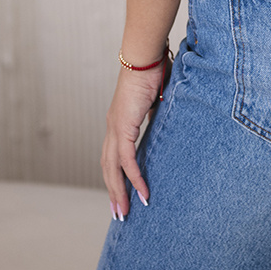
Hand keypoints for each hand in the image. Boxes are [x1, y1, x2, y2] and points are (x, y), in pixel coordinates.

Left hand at [100, 60, 167, 218]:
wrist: (145, 57)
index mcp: (117, 120)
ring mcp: (115, 127)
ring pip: (112, 169)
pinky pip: (127, 160)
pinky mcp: (123, 127)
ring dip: (119, 192)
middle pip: (107, 167)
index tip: (120, 192)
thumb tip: (162, 120)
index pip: (112, 155)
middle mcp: (112, 126)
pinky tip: (143, 193)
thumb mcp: (155, 99)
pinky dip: (134, 178)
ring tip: (125, 212)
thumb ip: (155, 113)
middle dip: (113, 191)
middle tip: (119, 213)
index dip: (115, 175)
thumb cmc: (152, 70)